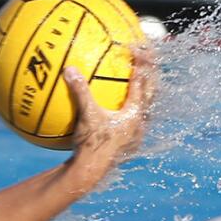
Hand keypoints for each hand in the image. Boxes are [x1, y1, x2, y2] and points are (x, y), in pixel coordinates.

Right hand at [64, 46, 156, 185]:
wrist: (92, 172)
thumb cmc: (92, 144)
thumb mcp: (85, 115)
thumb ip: (80, 91)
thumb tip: (69, 69)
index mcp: (135, 112)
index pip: (143, 80)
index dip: (141, 61)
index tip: (135, 48)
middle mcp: (141, 122)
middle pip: (152, 91)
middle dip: (150, 73)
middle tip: (145, 57)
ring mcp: (136, 133)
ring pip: (146, 106)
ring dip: (143, 91)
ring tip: (138, 78)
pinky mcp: (128, 142)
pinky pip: (132, 119)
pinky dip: (127, 107)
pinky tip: (116, 106)